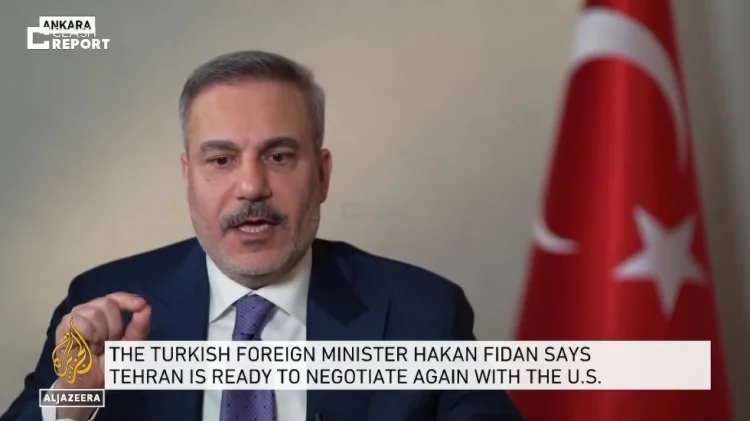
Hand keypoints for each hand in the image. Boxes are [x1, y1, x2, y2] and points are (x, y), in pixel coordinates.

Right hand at [54, 292, 149, 419]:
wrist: (91, 383)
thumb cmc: (108, 362)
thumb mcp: (130, 345)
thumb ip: (139, 327)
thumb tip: (146, 307)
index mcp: (105, 312)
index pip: (116, 297)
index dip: (128, 299)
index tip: (140, 305)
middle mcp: (89, 310)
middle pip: (107, 303)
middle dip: (115, 326)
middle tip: (110, 342)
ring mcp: (75, 317)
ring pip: (94, 311)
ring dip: (102, 332)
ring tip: (98, 346)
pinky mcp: (63, 327)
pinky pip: (79, 321)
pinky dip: (89, 334)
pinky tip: (88, 346)